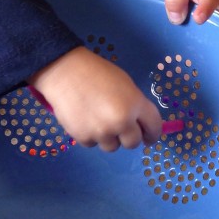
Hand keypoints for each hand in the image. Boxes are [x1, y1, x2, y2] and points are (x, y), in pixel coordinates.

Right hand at [28, 46, 162, 152]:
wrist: (65, 72)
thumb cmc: (97, 73)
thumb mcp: (125, 84)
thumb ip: (134, 105)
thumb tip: (138, 124)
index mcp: (135, 104)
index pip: (154, 127)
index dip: (152, 134)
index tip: (148, 138)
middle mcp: (121, 122)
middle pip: (133, 143)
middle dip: (128, 137)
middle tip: (119, 127)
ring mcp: (102, 132)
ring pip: (112, 146)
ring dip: (108, 137)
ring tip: (97, 119)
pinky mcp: (84, 137)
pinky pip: (92, 144)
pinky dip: (90, 135)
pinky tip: (84, 118)